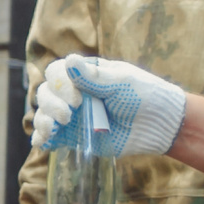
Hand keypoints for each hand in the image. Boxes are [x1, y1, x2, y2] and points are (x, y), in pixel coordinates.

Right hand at [33, 55, 188, 154]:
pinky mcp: (75, 136)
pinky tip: (44, 143)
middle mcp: (74, 93)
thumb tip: (70, 60)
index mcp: (84, 74)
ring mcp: (73, 116)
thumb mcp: (122, 83)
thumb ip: (95, 77)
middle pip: (46, 93)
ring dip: (44, 121)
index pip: (56, 72)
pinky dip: (43, 139)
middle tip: (69, 115)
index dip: (60, 84)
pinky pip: (52, 137)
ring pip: (44, 114)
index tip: (78, 98)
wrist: (160, 125)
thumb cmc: (145, 96)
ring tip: (54, 130)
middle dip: (52, 104)